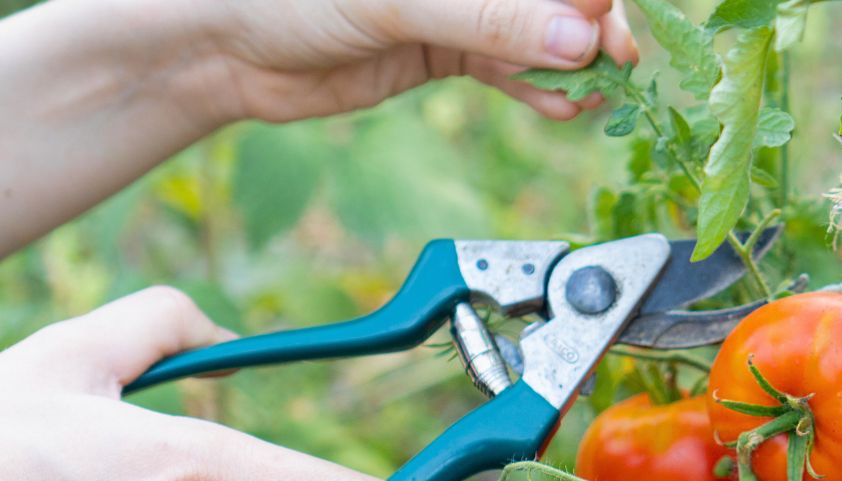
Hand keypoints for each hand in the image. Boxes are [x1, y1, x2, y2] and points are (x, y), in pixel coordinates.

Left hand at [190, 0, 640, 123]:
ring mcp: (460, 4)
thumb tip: (580, 39)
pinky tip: (563, 107)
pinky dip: (540, 88)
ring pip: (541, 31)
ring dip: (573, 65)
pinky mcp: (447, 46)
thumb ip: (491, 18)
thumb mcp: (397, 0)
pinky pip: (512, 66)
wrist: (221, 42)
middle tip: (618, 68)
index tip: (618, 26)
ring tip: (592, 96)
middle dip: (594, 28)